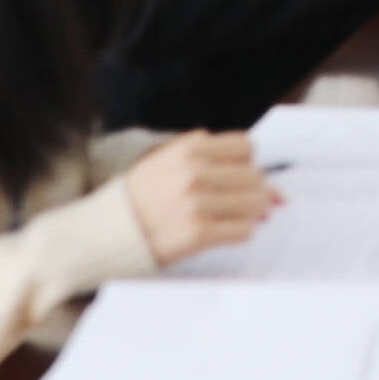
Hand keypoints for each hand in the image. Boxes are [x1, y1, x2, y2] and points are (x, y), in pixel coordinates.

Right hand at [119, 131, 276, 263]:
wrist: (106, 231)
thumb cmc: (141, 196)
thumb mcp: (168, 160)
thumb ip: (212, 161)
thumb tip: (272, 187)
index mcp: (188, 148)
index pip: (246, 146)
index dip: (247, 162)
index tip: (238, 174)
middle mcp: (194, 172)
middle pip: (255, 176)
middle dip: (255, 190)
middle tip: (244, 201)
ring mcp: (197, 203)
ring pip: (255, 203)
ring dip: (253, 212)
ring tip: (237, 216)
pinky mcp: (197, 233)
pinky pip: (243, 230)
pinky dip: (242, 231)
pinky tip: (226, 230)